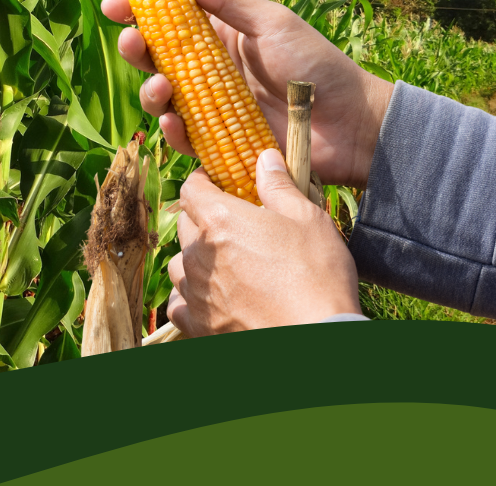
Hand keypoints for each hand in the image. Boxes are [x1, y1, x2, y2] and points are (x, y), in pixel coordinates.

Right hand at [102, 0, 393, 187]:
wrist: (350, 125)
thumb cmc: (317, 66)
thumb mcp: (272, 23)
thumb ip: (225, 0)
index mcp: (221, 35)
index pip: (170, 18)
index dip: (139, 10)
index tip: (115, 5)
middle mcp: (211, 70)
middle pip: (157, 58)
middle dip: (136, 49)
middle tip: (132, 42)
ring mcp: (212, 108)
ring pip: (164, 98)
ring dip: (151, 91)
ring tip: (161, 88)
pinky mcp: (219, 143)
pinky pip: (184, 138)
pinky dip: (173, 131)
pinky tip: (174, 123)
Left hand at [166, 149, 360, 335]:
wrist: (316, 337)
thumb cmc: (316, 276)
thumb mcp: (308, 219)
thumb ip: (279, 185)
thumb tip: (265, 158)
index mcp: (220, 220)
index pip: (191, 188)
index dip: (203, 181)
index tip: (217, 182)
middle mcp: (198, 254)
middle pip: (185, 224)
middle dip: (203, 218)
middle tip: (232, 224)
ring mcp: (195, 291)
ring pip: (179, 263)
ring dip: (195, 258)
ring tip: (222, 262)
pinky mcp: (198, 324)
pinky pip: (179, 303)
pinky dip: (189, 297)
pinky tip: (209, 296)